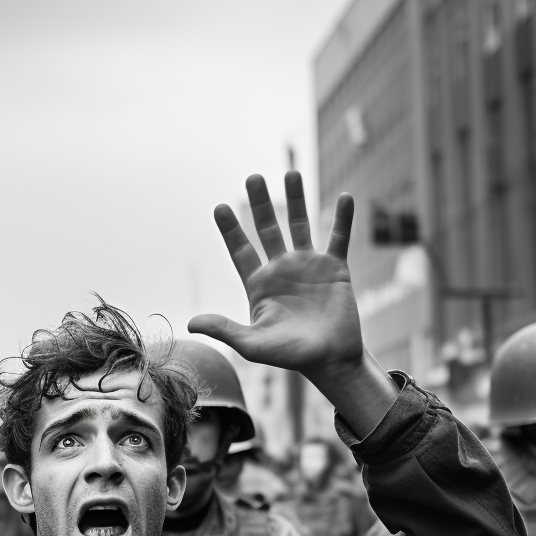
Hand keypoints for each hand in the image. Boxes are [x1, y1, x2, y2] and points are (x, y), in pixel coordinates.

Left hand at [191, 172, 397, 437]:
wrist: (329, 361)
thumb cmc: (289, 356)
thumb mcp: (252, 344)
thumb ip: (224, 329)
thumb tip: (190, 322)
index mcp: (259, 284)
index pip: (240, 250)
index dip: (230, 229)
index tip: (220, 206)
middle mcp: (281, 270)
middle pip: (267, 229)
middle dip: (260, 204)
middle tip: (253, 177)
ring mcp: (308, 266)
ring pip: (299, 226)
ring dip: (296, 200)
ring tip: (290, 174)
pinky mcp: (335, 269)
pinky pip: (339, 238)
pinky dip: (342, 219)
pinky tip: (345, 197)